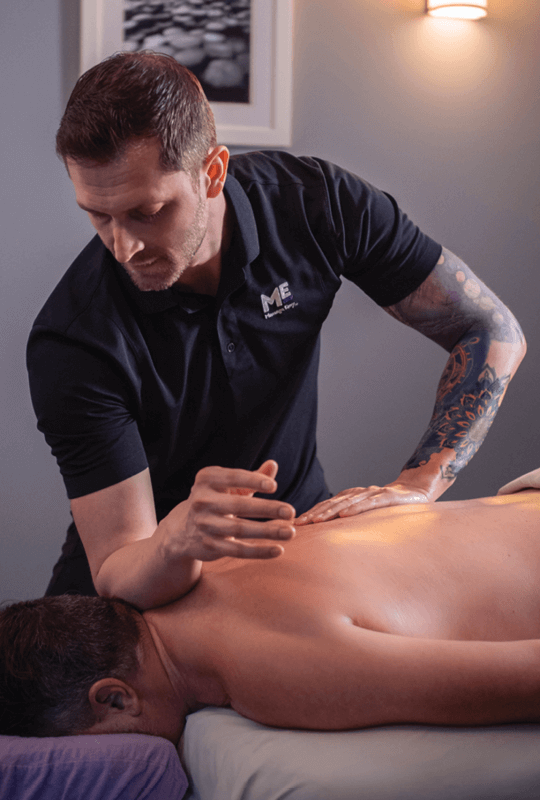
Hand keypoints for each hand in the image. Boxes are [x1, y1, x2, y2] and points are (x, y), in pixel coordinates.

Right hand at [163, 461, 295, 560]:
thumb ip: (253, 476)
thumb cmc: (216, 499)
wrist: (183, 529)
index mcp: (207, 480)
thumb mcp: (230, 486)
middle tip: (291, 512)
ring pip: (239, 530)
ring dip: (267, 532)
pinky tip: (278, 549)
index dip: (253, 480)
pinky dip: (259, 551)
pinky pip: (237, 550)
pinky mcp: (210, 546)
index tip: (274, 487)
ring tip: (290, 532)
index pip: (233, 477)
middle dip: (267, 508)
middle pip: (238, 505)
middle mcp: (202, 501)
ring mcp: (205, 525)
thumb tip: (273, 465)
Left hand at [295, 482, 430, 524]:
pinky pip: (369, 502)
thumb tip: (330, 543)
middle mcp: (359, 494)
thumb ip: (352, 523)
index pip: (326, 506)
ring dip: (329, 511)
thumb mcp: (368, 517)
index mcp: (351, 498)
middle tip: (297, 525)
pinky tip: (344, 514)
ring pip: (347, 502)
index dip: (310, 514)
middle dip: (313, 514)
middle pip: (331, 504)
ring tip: (315, 521)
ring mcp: (373, 494)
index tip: (293, 525)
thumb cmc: (390, 509)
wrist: (418, 492)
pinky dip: (356, 508)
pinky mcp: (388, 497)